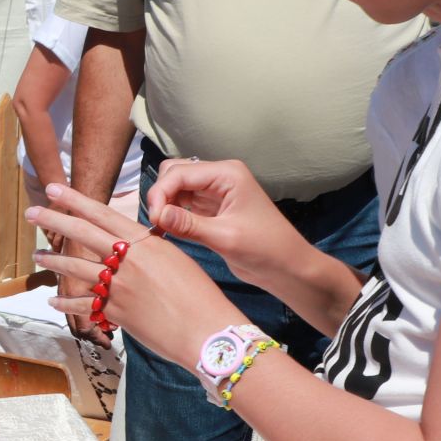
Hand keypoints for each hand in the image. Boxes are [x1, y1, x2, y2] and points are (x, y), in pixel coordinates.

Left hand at [28, 185, 243, 367]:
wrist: (208, 331)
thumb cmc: (199, 295)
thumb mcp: (175, 259)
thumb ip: (148, 250)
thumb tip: (127, 247)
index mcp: (145, 242)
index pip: (103, 214)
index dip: (75, 200)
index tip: (55, 189)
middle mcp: (129, 261)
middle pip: (83, 235)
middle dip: (55, 221)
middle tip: (32, 212)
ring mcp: (120, 287)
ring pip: (77, 269)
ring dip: (55, 262)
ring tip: (38, 255)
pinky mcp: (116, 312)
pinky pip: (84, 305)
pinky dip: (66, 304)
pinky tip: (53, 301)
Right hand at [140, 163, 308, 291]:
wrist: (287, 267)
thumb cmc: (265, 249)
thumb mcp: (224, 238)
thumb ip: (188, 225)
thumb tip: (156, 216)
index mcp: (227, 174)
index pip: (180, 173)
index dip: (161, 193)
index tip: (153, 219)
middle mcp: (219, 177)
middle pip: (174, 173)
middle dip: (161, 195)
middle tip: (156, 222)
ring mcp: (215, 191)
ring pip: (176, 187)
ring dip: (164, 204)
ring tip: (160, 227)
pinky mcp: (211, 207)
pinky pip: (183, 203)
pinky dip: (171, 213)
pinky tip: (167, 229)